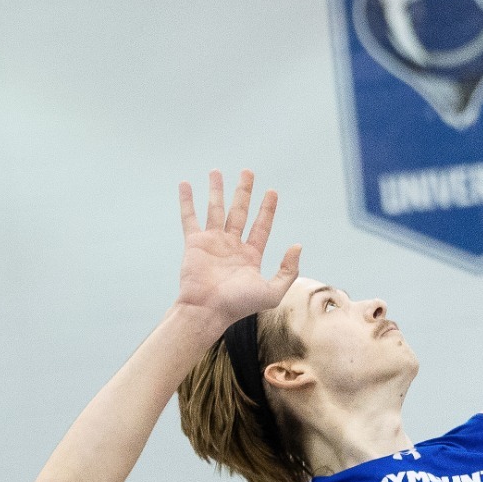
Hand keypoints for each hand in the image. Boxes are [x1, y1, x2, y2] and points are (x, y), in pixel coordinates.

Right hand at [175, 171, 301, 323]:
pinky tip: (186, 184)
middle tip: (247, 172)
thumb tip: (297, 246)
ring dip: (216, 190)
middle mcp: (231, 246)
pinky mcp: (194, 243)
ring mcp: (212, 243)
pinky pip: (189, 217)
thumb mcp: (273, 292)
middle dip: (244, 192)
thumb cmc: (239, 305)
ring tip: (216, 171)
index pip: (261, 226)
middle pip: (239, 212)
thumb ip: (288, 270)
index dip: (267, 209)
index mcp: (250, 256)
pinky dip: (187, 201)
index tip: (272, 191)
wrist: (208, 310)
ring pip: (215, 209)